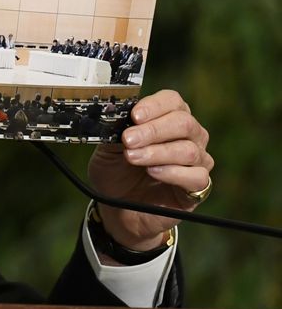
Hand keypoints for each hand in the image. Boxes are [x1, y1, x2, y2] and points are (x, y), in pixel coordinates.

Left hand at [88, 90, 212, 251]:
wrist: (118, 208)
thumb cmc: (116, 172)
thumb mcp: (108, 148)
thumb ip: (116, 131)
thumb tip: (117, 116)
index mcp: (167, 118)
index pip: (172, 101)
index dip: (154, 106)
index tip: (134, 116)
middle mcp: (189, 136)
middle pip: (183, 123)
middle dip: (153, 130)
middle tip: (128, 140)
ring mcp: (197, 161)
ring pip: (188, 150)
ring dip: (157, 152)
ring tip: (132, 157)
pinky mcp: (198, 187)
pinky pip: (197, 176)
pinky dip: (172, 173)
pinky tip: (153, 172)